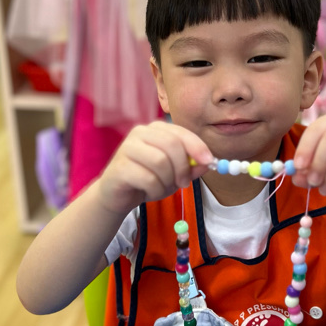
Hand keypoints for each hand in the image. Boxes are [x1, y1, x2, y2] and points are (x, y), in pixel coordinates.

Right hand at [97, 121, 212, 215]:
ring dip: (167, 181)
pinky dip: (155, 190)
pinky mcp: (119, 166)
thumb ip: (191, 167)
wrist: (117, 195)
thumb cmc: (147, 180)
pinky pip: (148, 179)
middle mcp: (140, 133)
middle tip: (183, 183)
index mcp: (155, 130)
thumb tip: (209, 163)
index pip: (181, 132)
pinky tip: (149, 192)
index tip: (209, 162)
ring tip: (161, 188)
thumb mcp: (175, 174)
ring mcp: (127, 148)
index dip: (197, 147)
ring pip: (160, 162)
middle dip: (183, 167)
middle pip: (172, 144)